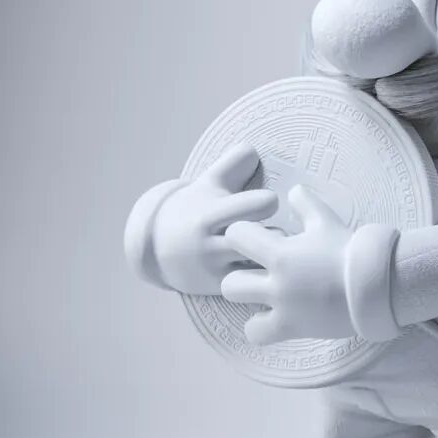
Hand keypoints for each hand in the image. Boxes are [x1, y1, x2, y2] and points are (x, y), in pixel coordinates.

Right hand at [151, 143, 277, 294]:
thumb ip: (234, 162)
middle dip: (275, 234)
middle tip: (281, 232)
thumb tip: (255, 148)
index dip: (266, 202)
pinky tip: (273, 269)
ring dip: (274, 258)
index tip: (269, 202)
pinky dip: (267, 278)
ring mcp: (216, 268)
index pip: (252, 206)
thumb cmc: (197, 208)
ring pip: (257, 266)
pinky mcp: (220, 288)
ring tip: (281, 251)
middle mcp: (211, 243)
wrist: (157, 246)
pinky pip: (251, 285)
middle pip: (256, 238)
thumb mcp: (210, 181)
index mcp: (211, 214)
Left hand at [222, 185, 353, 343]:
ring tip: (261, 294)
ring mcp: (282, 307)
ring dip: (246, 298)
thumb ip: (306, 204)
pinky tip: (271, 318)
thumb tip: (293, 190)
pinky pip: (256, 333)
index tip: (255, 238)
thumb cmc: (349, 251)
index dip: (242, 235)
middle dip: (239, 273)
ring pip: (238, 305)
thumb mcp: (327, 222)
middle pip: (228, 280)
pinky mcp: (291, 328)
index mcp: (281, 253)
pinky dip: (259, 326)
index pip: (235, 236)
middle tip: (257, 271)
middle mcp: (276, 282)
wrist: (375, 284)